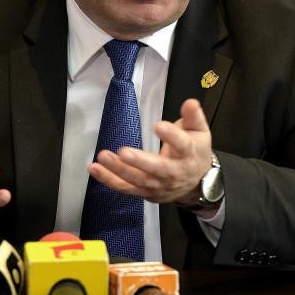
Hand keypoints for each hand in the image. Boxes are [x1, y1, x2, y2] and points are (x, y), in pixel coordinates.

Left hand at [87, 98, 213, 208]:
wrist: (197, 184)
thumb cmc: (195, 152)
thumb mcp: (200, 131)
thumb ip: (193, 116)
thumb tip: (190, 103)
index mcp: (188, 154)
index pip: (181, 144)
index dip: (171, 135)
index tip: (158, 125)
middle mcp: (173, 173)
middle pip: (157, 168)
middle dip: (140, 161)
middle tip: (124, 152)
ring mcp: (158, 185)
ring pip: (137, 179)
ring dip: (118, 169)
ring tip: (103, 156)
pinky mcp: (145, 192)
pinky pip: (125, 188)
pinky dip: (108, 180)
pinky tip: (94, 169)